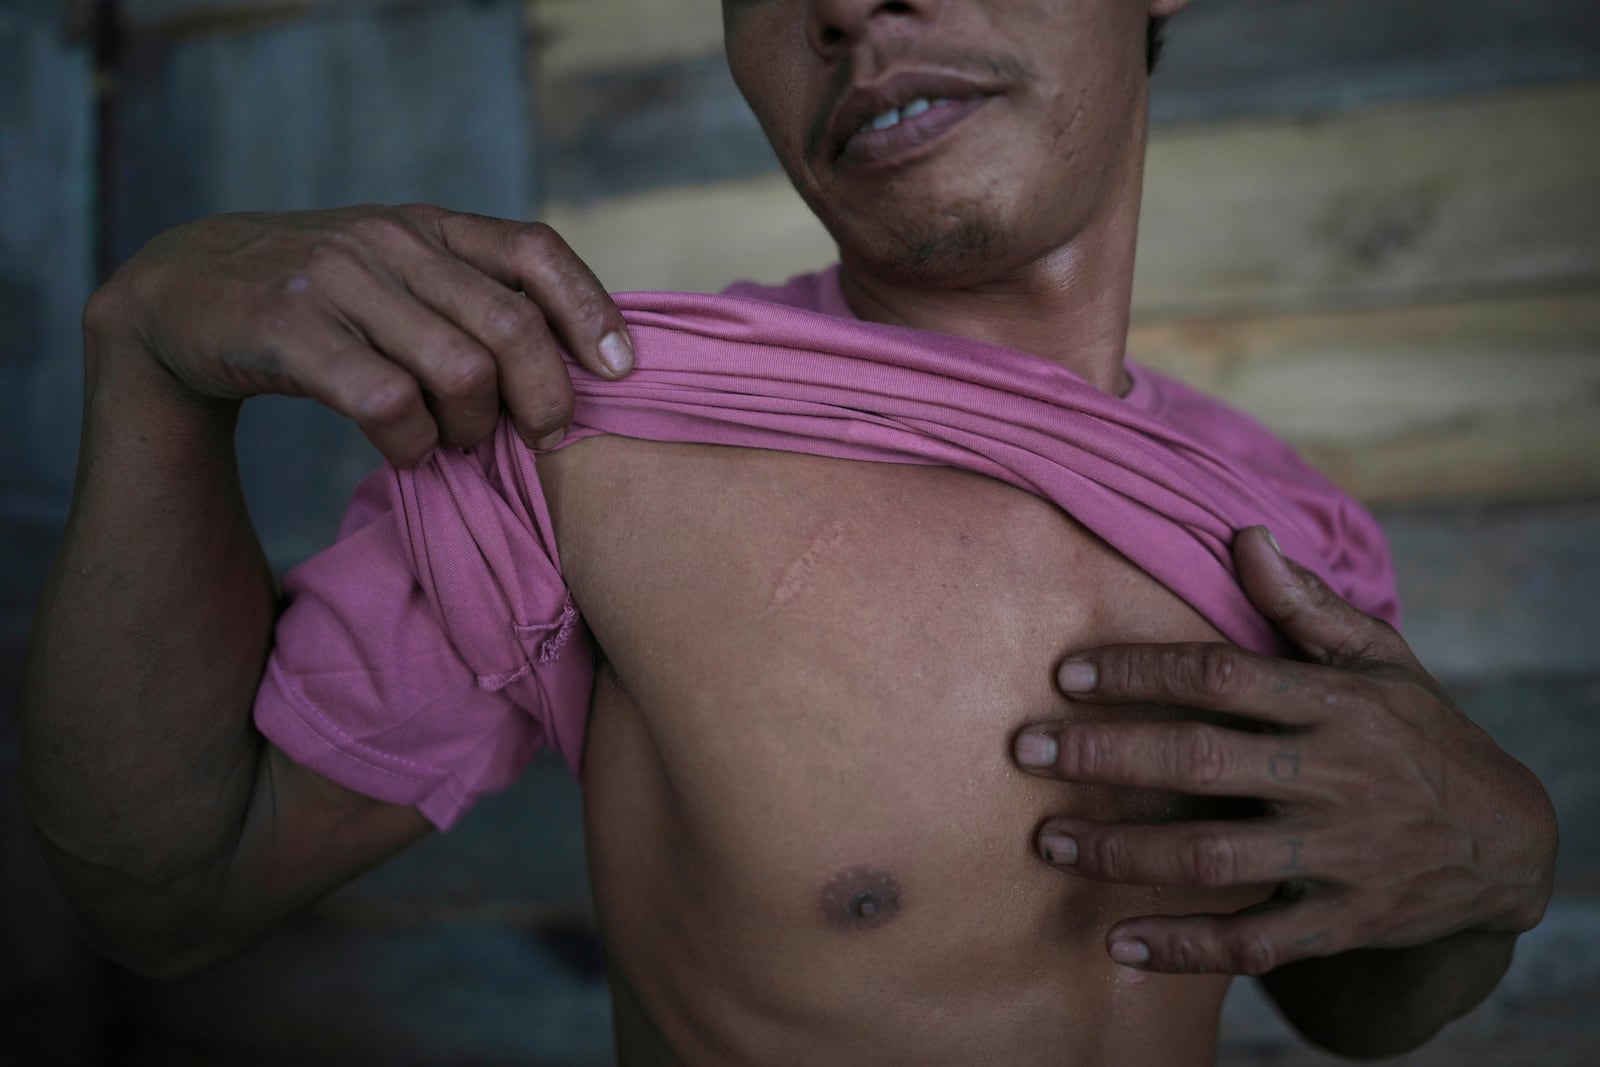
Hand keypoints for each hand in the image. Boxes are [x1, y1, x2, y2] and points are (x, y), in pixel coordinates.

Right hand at [88, 204, 634, 464]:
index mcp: (427, 226)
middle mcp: (389, 242)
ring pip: (460, 371)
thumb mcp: (395, 279)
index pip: (535, 251)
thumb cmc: (316, 302)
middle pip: (511, 327)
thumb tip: (575, 362)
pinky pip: (389, 403)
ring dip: (473, 426)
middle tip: (540, 437)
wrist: (181, 296)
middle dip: (543, 398)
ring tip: (456, 441)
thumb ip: (469, 299)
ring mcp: (337, 281)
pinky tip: (408, 450)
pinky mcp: (290, 329)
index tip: (620, 369)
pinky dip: (413, 443)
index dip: (590, 311)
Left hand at [1012, 527, 1557, 974]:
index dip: (1141, 672)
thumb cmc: (1419, 734)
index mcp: (1337, 704)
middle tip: (1026, 752)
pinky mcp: (1344, 921)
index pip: (1222, 678)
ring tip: (1049, 841)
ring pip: (1214, 856)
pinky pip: (1254, 942)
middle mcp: (1335, 777)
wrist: (1508, 844)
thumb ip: (1307, 605)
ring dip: (1122, 851)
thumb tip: (1242, 535)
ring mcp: (1340, 856)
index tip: (1066, 674)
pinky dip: (1185, 949)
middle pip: (1203, 762)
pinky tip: (1118, 942)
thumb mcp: (1382, 660)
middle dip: (1105, 756)